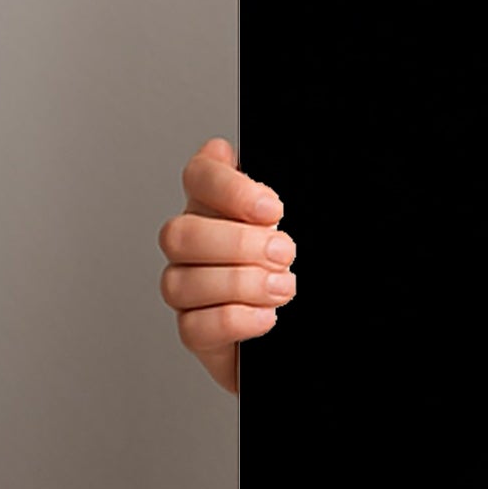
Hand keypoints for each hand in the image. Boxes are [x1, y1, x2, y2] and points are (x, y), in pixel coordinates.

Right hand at [157, 136, 294, 395]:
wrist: (308, 323)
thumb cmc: (296, 264)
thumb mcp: (302, 223)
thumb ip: (270, 200)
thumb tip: (234, 156)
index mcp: (217, 207)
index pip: (198, 176)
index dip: (227, 187)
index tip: (272, 209)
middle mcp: (194, 245)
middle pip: (179, 234)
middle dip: (237, 244)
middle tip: (283, 253)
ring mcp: (188, 289)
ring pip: (180, 282)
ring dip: (239, 284)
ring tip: (282, 288)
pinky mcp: (197, 332)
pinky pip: (193, 327)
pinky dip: (234, 320)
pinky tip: (266, 316)